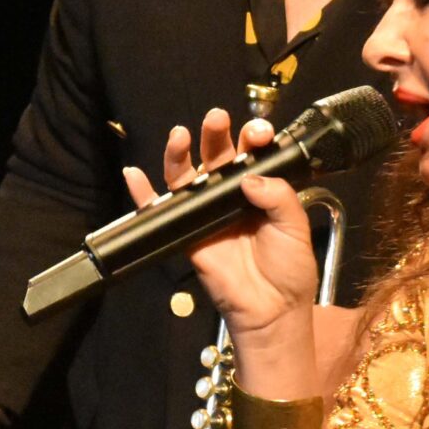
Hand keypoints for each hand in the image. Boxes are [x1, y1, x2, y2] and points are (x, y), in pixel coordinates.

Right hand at [124, 107, 319, 341]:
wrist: (271, 309)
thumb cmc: (289, 268)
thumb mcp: (294, 227)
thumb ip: (278, 197)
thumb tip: (248, 177)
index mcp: (262, 188)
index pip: (253, 153)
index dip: (253, 137)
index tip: (258, 133)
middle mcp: (231, 194)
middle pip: (218, 156)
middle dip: (217, 134)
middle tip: (217, 119)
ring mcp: (206, 212)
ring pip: (188, 175)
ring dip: (180, 152)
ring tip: (179, 135)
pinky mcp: (187, 232)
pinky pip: (161, 210)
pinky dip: (143, 193)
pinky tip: (134, 175)